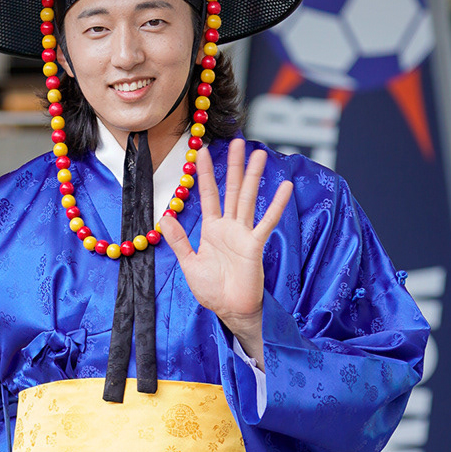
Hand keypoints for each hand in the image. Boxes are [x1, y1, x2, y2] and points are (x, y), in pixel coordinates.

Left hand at [160, 139, 292, 366]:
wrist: (229, 310)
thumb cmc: (212, 290)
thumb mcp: (189, 263)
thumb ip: (179, 240)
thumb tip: (165, 217)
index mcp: (212, 229)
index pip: (209, 195)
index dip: (204, 173)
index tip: (201, 150)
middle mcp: (229, 227)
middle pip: (232, 189)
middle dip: (234, 165)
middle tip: (238, 141)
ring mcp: (244, 234)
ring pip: (248, 198)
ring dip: (253, 176)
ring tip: (259, 154)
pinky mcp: (255, 245)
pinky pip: (266, 222)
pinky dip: (276, 205)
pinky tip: (285, 187)